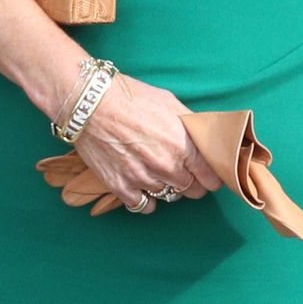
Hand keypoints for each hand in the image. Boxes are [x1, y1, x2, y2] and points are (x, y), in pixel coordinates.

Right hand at [69, 71, 223, 213]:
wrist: (90, 103)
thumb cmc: (131, 98)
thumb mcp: (170, 104)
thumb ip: (190, 125)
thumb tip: (205, 137)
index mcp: (183, 146)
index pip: (210, 177)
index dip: (212, 178)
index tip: (210, 177)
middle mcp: (165, 167)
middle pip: (192, 190)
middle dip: (193, 184)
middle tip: (187, 176)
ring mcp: (142, 178)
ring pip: (168, 197)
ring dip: (169, 189)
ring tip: (163, 176)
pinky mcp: (119, 186)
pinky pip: (142, 205)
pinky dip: (146, 199)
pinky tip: (145, 187)